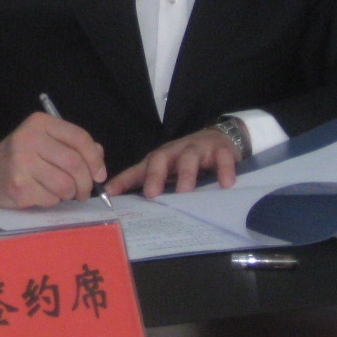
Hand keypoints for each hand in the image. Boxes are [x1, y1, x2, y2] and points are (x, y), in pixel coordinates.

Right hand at [0, 112, 106, 208]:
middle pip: (75, 164)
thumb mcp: (46, 143)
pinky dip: (52, 201)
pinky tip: (41, 195)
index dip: (95, 159)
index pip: (80, 138)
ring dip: (69, 194)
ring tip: (62, 193)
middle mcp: (29, 138)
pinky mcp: (18, 186)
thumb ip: (74, 146)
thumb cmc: (22, 158)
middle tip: (82, 192)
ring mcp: (21, 162)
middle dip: (85, 183)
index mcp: (39, 123)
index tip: (99, 175)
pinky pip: (51, 199)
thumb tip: (99, 159)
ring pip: (65, 185)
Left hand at [106, 128, 239, 197]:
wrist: (219, 139)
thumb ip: (145, 182)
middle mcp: (175, 151)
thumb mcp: (166, 169)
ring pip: (189, 157)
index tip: (110, 193)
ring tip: (185, 192)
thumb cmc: (186, 158)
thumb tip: (116, 197)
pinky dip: (224, 170)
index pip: (139, 168)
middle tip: (151, 194)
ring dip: (186, 174)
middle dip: (154, 175)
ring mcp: (198, 149)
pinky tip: (225, 184)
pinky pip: (223, 159)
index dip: (124, 180)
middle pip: (161, 158)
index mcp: (160, 158)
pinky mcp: (221, 151)